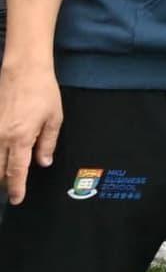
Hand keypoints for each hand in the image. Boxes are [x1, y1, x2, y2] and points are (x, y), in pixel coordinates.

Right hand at [0, 64, 60, 203]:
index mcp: (21, 138)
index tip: (16, 199)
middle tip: (11, 190)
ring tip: (5, 177)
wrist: (23, 71)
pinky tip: (1, 158)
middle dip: (4, 183)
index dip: (16, 188)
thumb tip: (43, 163)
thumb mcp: (54, 118)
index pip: (16, 171)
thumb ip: (48, 143)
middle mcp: (2, 137)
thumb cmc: (42, 92)